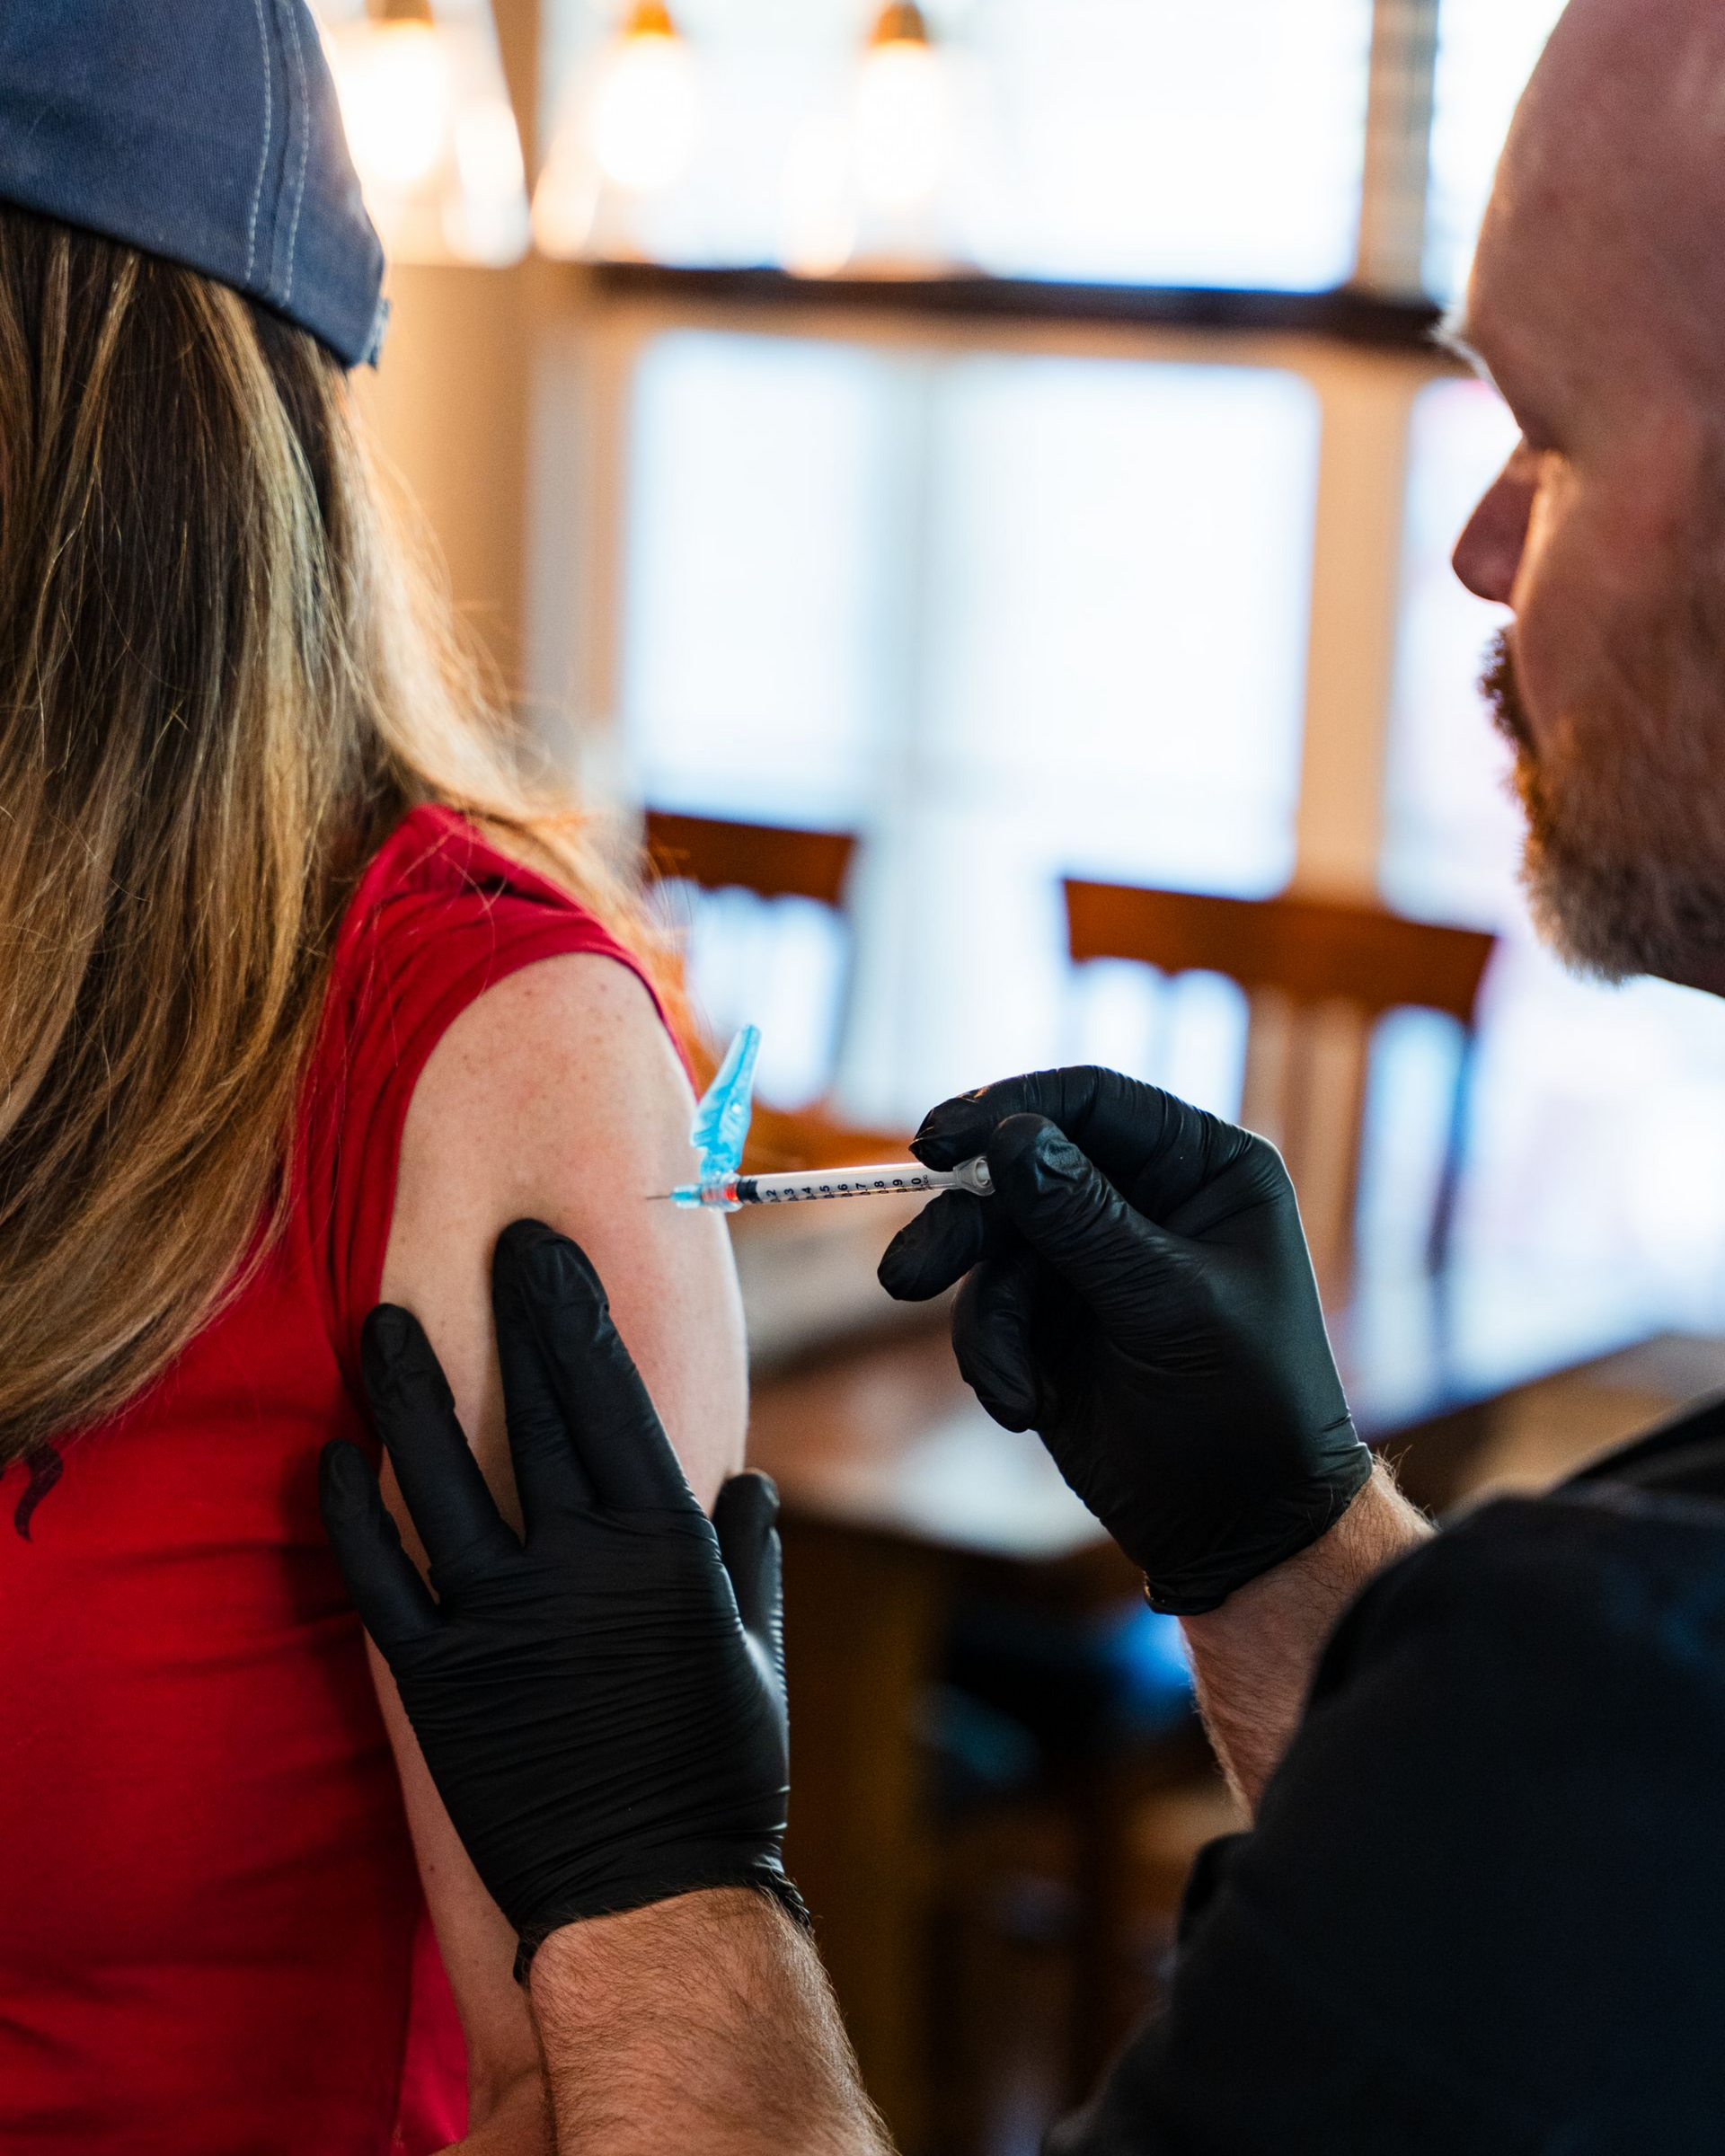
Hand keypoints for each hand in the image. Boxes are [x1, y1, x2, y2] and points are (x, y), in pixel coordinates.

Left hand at [319, 1219, 804, 1975]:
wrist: (645, 1899)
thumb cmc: (715, 1775)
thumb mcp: (754, 1652)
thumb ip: (748, 1557)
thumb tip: (744, 1483)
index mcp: (665, 1546)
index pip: (610, 1398)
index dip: (574, 1316)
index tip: (553, 1256)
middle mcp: (579, 1562)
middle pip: (532, 1410)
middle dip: (512, 1317)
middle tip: (496, 1247)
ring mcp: (500, 1617)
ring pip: (435, 1475)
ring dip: (407, 1390)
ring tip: (382, 1324)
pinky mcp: (436, 1678)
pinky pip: (379, 1576)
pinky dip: (351, 1513)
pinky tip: (335, 1454)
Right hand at [877, 1067, 1371, 1614]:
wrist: (1241, 1529)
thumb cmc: (1244, 1406)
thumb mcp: (1166, 1303)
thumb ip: (1083, 1218)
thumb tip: (1009, 1135)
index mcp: (1201, 1168)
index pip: (1093, 1101)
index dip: (1010, 1107)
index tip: (939, 1140)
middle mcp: (1143, 1199)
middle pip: (1021, 1168)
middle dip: (964, 1227)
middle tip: (905, 1276)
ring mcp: (1091, 1259)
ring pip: (993, 1246)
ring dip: (983, 1318)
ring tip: (1004, 1384)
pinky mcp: (1052, 1319)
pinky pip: (989, 1309)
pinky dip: (995, 1358)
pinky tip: (1027, 1407)